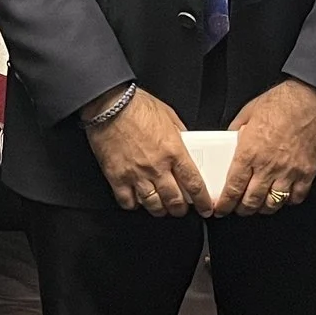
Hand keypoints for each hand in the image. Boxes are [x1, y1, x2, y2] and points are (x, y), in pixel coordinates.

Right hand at [83, 88, 201, 216]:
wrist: (109, 105)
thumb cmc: (137, 106)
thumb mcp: (170, 116)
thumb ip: (180, 135)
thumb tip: (187, 145)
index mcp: (173, 151)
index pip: (194, 184)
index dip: (202, 200)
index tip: (205, 207)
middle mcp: (156, 166)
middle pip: (174, 200)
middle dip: (180, 209)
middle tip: (181, 207)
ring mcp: (136, 174)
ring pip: (153, 205)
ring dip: (160, 209)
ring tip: (161, 207)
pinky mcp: (117, 177)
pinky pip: (128, 202)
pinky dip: (134, 204)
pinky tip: (137, 200)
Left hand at [218, 79, 315, 215]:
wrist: (311, 98)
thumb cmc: (282, 102)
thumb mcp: (248, 112)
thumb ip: (236, 131)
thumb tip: (229, 140)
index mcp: (249, 152)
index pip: (233, 187)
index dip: (225, 204)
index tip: (222, 208)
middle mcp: (268, 166)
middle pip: (251, 201)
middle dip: (242, 210)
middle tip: (239, 208)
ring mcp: (289, 171)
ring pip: (273, 203)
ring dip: (263, 208)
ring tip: (259, 205)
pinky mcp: (307, 172)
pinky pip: (296, 197)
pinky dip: (288, 201)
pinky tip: (283, 196)